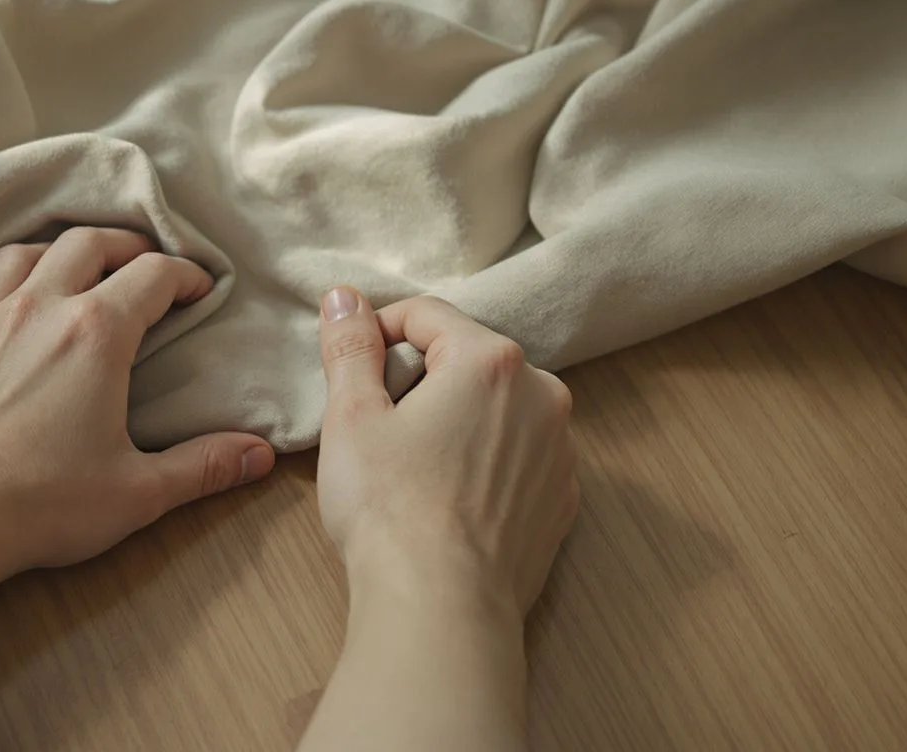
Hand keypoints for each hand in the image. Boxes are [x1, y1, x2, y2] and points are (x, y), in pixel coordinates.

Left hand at [0, 227, 274, 572]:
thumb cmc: (46, 502)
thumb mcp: (139, 491)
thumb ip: (203, 466)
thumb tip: (259, 454)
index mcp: (97, 333)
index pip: (154, 275)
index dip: (185, 275)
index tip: (199, 291)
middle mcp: (40, 307)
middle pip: (87, 243)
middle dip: (124, 245)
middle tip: (143, 264)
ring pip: (20, 254)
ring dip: (54, 251)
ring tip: (72, 268)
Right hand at [314, 287, 577, 615]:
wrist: (441, 608)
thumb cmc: (390, 509)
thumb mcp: (351, 417)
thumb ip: (350, 348)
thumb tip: (344, 299)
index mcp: (490, 361)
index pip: (426, 315)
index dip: (378, 331)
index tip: (350, 365)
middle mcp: (542, 395)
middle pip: (468, 360)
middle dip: (421, 379)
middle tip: (377, 424)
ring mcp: (560, 451)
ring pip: (497, 410)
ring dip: (457, 420)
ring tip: (413, 468)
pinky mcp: (562, 501)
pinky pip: (517, 457)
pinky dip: (484, 463)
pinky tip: (447, 499)